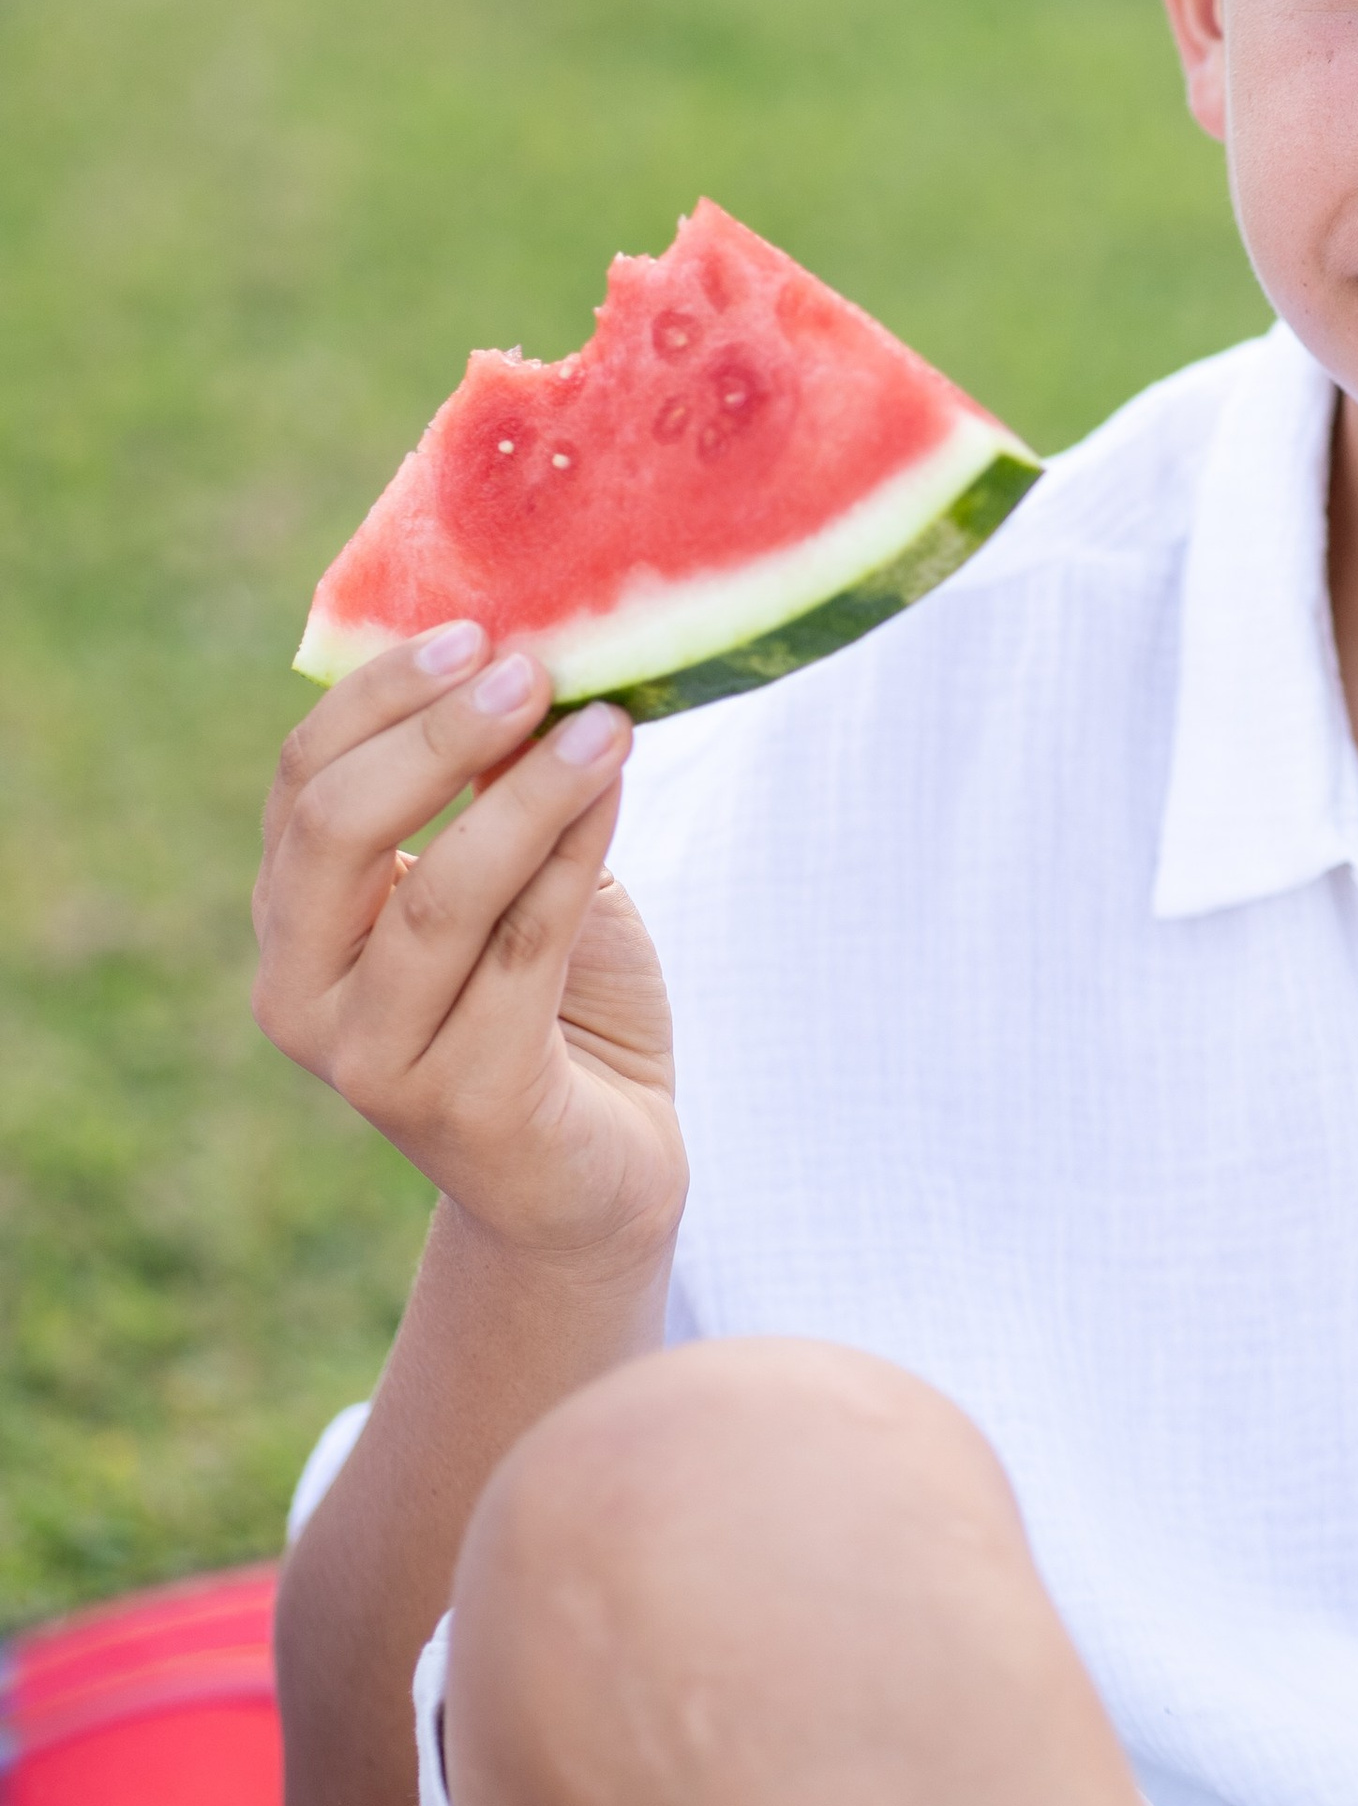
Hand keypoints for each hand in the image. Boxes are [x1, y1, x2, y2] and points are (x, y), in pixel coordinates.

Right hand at [253, 623, 685, 1273]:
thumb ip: (485, 793)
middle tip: (530, 668)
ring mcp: (373, 1059)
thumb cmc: (549, 1007)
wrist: (594, 1174)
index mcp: (294, 924)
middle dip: (436, 734)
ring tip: (604, 722)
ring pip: (440, 894)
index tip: (474, 631)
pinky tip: (615, 788)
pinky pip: (523, 953)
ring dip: (527, 792)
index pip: (302, 783)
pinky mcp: (464, 1102)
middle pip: (336, 830)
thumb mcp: (504, 882)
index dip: (378, 696)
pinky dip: (573, 858)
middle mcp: (302, 995)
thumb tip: (521, 653)